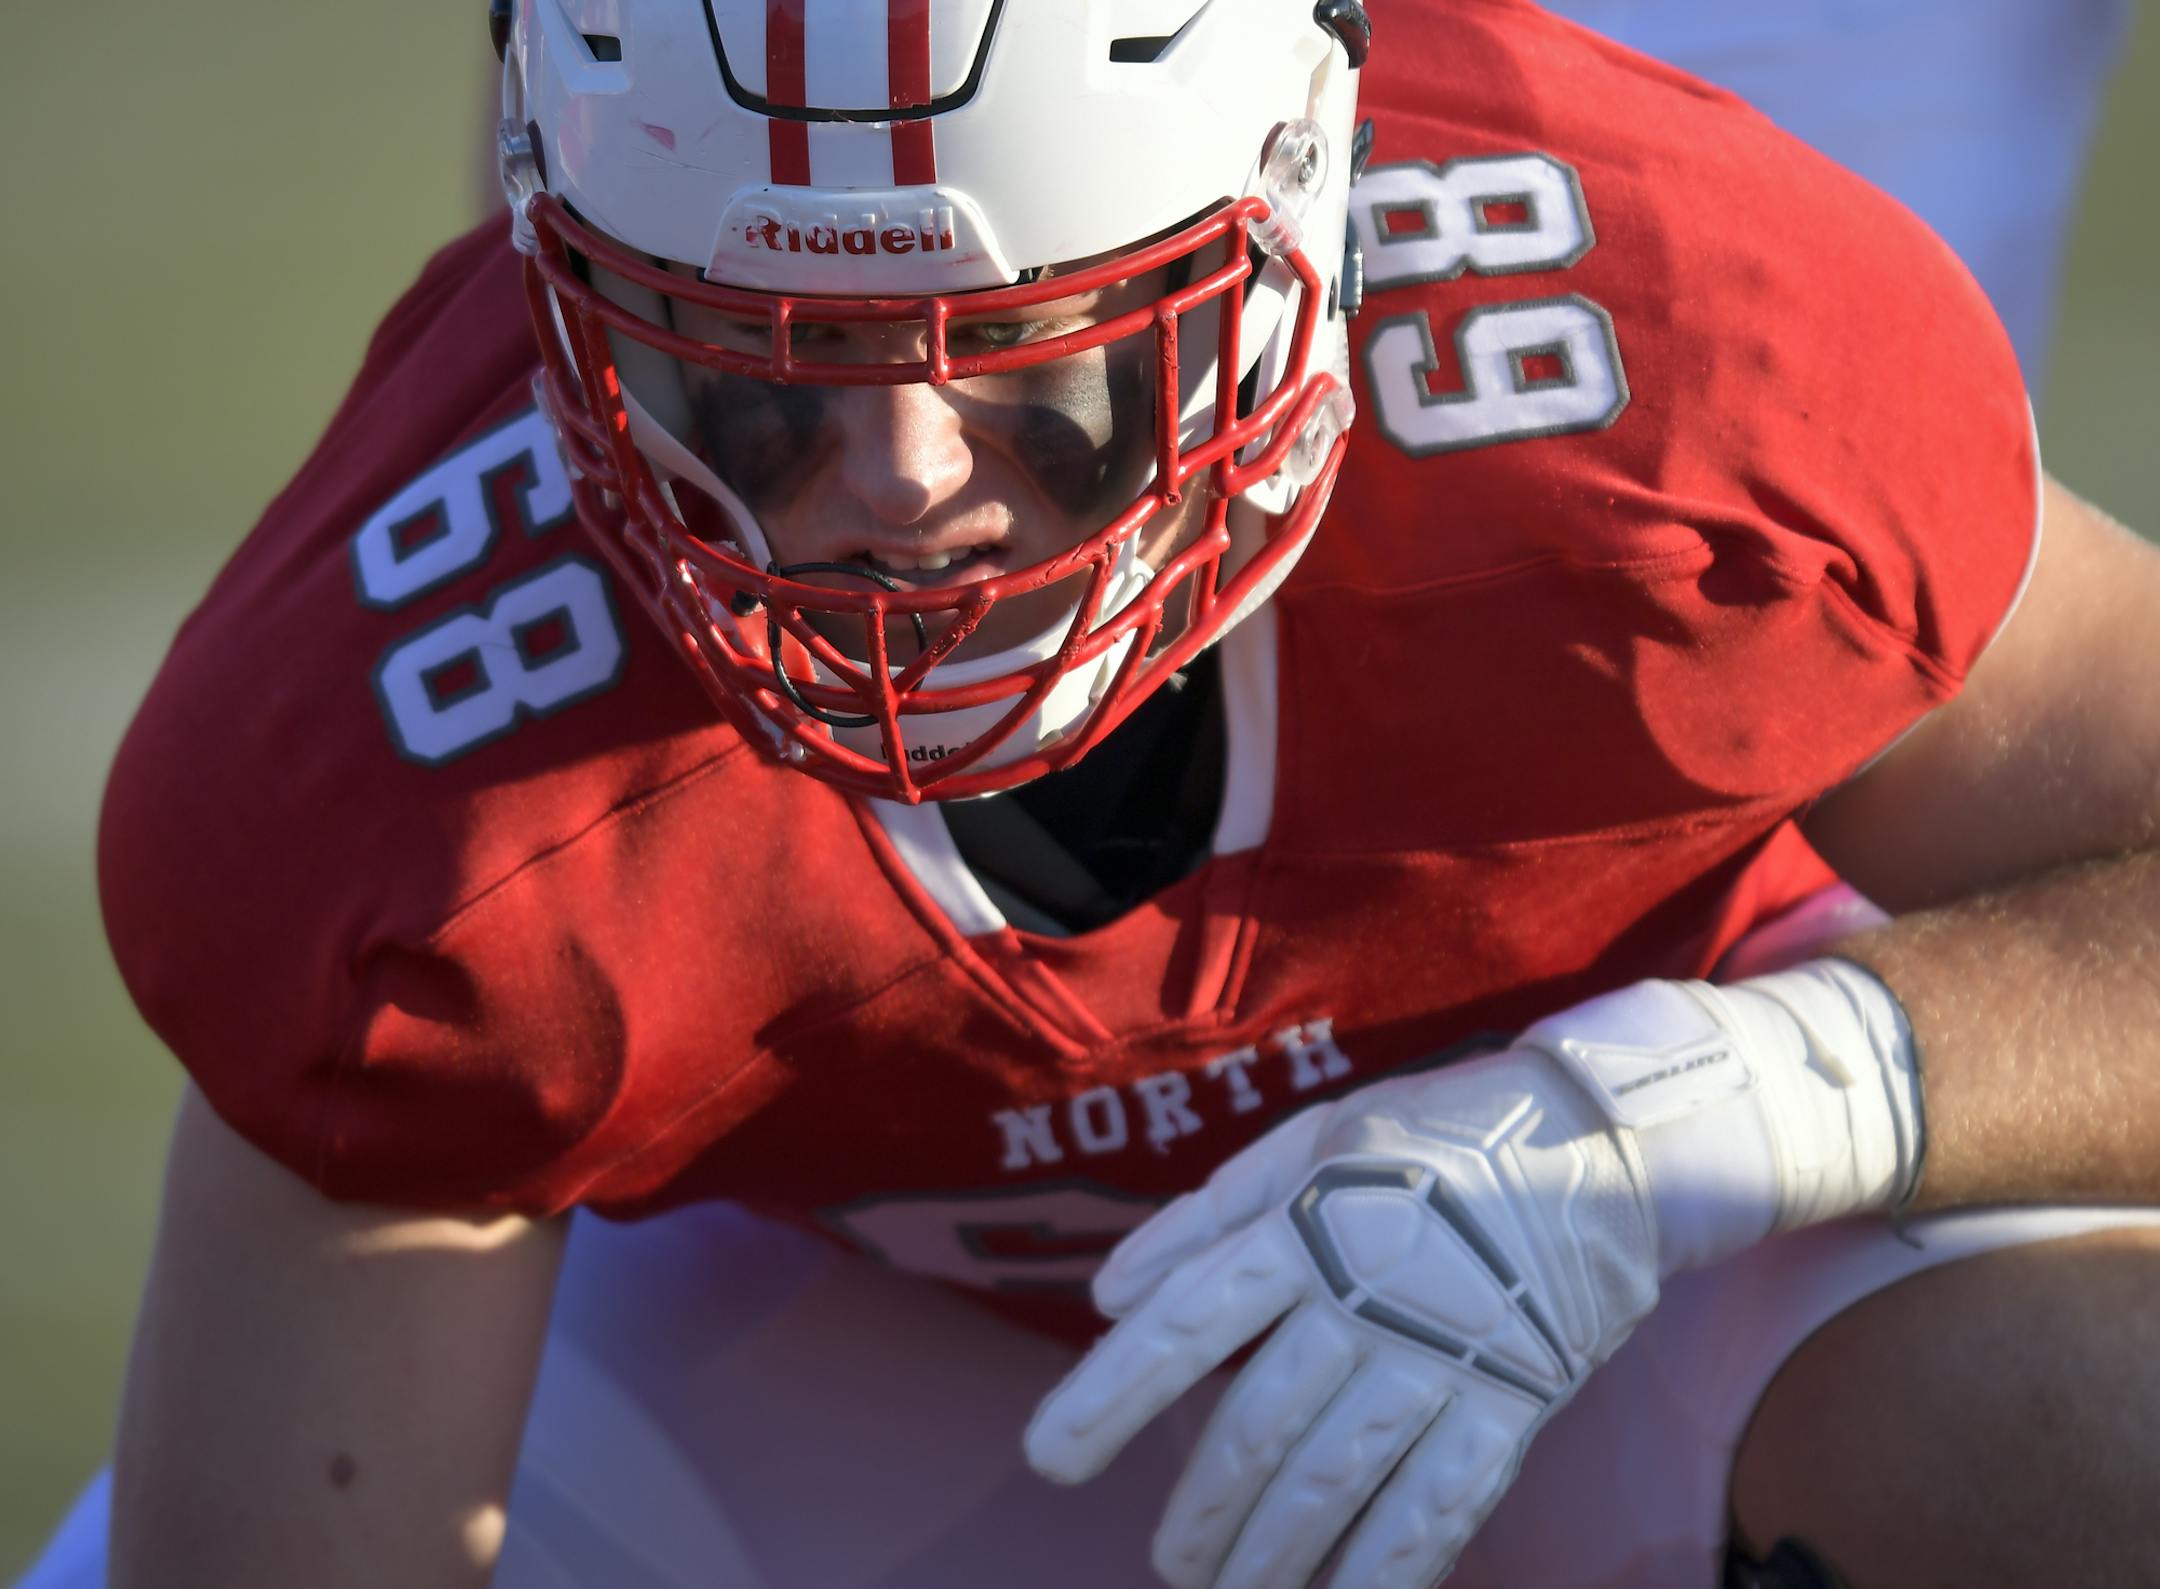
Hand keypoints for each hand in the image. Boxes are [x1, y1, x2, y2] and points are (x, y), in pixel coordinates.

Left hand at [1026, 965, 1922, 1588]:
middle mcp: (1364, 1293)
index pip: (1187, 1321)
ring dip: (1275, 1551)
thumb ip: (1210, 1217)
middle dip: (1203, 1504)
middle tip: (1167, 1560)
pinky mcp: (1515, 1397)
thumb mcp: (1314, 1140)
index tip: (1050, 1457)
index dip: (1109, 1393)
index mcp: (1307, 1223)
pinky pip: (1442, 1499)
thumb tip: (1112, 1292)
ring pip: (1337, 1476)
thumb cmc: (1438, 1138)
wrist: (1605, 1142)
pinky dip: (1390, 1562)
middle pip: (1258, 1422)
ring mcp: (1443, 1351)